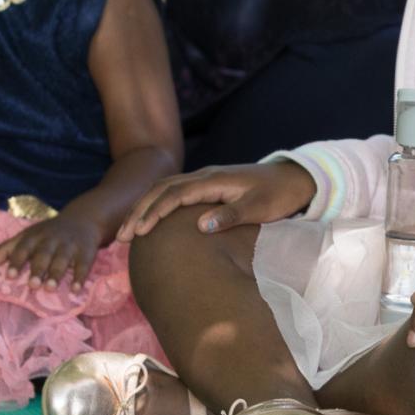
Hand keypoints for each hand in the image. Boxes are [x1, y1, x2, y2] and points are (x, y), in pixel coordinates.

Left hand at [0, 211, 104, 288]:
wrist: (83, 219)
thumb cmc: (48, 233)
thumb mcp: (27, 236)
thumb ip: (6, 249)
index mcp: (34, 236)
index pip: (23, 248)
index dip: (17, 261)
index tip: (10, 276)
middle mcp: (52, 240)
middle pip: (44, 254)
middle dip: (38, 269)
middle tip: (32, 285)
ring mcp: (70, 245)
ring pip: (62, 260)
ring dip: (56, 274)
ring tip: (50, 288)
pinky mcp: (87, 252)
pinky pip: (84, 265)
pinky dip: (80, 277)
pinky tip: (75, 289)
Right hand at [120, 161, 316, 239]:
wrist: (292, 178)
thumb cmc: (277, 195)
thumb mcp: (258, 208)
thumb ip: (231, 216)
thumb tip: (201, 226)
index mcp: (213, 181)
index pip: (174, 195)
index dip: (154, 213)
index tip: (139, 233)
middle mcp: (204, 176)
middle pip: (161, 190)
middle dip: (139, 212)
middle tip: (122, 237)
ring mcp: (204, 179)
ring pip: (164, 189)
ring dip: (144, 208)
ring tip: (128, 232)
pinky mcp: (207, 186)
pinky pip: (174, 192)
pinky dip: (156, 204)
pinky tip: (149, 221)